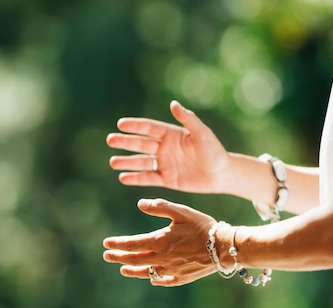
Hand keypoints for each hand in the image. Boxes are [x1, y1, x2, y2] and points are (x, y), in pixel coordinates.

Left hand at [103, 198, 217, 285]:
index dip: (117, 244)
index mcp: (160, 241)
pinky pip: (163, 280)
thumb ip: (160, 207)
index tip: (106, 244)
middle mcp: (162, 258)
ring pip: (146, 272)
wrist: (223, 247)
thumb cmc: (203, 226)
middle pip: (135, 259)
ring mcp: (171, 270)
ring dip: (132, 270)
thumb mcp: (181, 211)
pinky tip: (150, 278)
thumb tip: (140, 204)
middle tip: (107, 256)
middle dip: (119, 257)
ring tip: (122, 269)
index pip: (131, 244)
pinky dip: (153, 278)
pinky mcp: (181, 277)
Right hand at [107, 101, 230, 193]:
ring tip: (113, 162)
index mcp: (171, 134)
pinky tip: (123, 178)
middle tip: (110, 140)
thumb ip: (188, 120)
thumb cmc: (214, 151)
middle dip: (126, 142)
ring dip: (127, 162)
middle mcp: (164, 148)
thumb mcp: (202, 134)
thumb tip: (173, 104)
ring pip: (142, 162)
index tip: (121, 124)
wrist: (221, 174)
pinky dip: (136, 178)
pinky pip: (148, 178)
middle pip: (141, 144)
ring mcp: (164, 164)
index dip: (135, 126)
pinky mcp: (166, 179)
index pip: (149, 128)